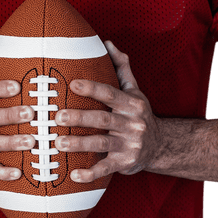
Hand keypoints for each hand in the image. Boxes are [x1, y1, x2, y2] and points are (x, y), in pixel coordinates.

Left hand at [54, 42, 160, 181]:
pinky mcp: (125, 163)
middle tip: (56, 117)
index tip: (72, 84)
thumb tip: (107, 43)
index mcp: (132, 103)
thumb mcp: (134, 91)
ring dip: (79, 144)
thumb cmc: (138, 114)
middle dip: (79, 117)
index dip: (92, 88)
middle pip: (103, 119)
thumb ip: (121, 68)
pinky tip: (73, 175)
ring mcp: (129, 144)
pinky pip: (106, 168)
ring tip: (58, 143)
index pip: (110, 93)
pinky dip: (90, 173)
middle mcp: (132, 123)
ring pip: (102, 143)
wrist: (160, 146)